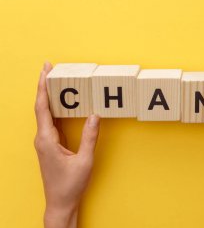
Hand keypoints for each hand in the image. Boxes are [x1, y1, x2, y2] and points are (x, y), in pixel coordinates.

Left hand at [34, 63, 99, 227]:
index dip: (43, 87)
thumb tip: (95, 115)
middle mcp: (42, 138)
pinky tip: (61, 104)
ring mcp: (44, 142)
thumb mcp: (84, 160)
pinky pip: (50, 121)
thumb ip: (90, 137)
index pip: (42, 107)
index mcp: (47, 140)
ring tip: (55, 80)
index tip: (45, 70)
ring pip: (44, 113)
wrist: (60, 203)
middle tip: (49, 68)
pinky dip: (54, 108)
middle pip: (41, 106)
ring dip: (48, 96)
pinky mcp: (49, 146)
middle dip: (44, 85)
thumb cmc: (70, 185)